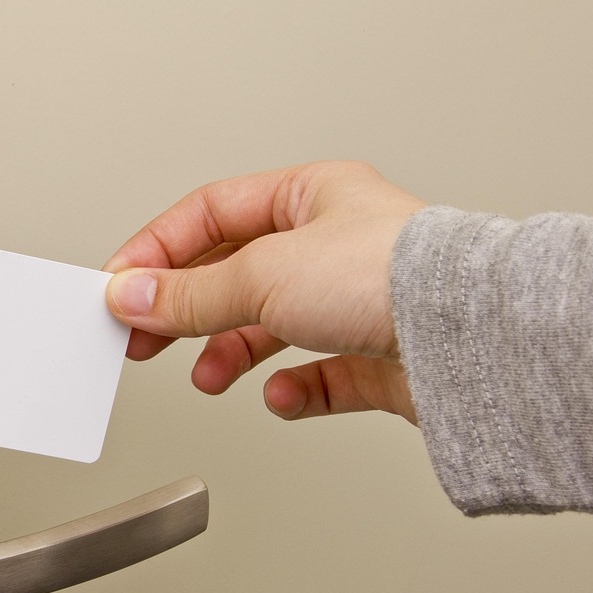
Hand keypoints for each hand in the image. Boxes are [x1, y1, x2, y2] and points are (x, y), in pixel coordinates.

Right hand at [104, 161, 423, 423]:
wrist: (471, 340)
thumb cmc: (392, 276)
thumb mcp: (261, 274)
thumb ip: (188, 293)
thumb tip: (131, 296)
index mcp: (311, 196)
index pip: (211, 214)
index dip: (158, 250)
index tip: (121, 288)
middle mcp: (335, 244)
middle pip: (234, 274)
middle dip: (186, 310)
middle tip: (142, 339)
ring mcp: (357, 301)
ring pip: (271, 326)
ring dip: (230, 354)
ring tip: (208, 377)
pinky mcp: (378, 356)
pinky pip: (320, 375)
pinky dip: (292, 389)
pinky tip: (281, 395)